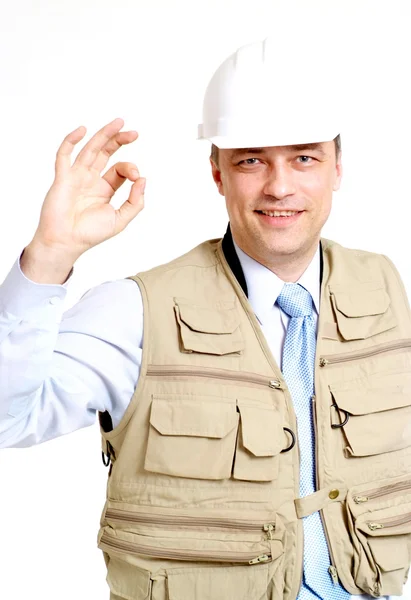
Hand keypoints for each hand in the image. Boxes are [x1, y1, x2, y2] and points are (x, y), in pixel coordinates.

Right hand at [31, 117, 144, 261]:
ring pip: (90, 149)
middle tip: (134, 133)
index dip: (129, 168)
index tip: (135, 177)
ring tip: (118, 122)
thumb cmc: (90, 234)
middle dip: (119, 141)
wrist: (66, 242)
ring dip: (103, 135)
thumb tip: (143, 180)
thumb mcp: (121, 219)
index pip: (119, 170)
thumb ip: (135, 202)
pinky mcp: (62, 178)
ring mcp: (76, 176)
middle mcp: (90, 179)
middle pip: (106, 153)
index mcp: (104, 189)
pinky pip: (64, 155)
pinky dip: (71, 141)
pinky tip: (82, 130)